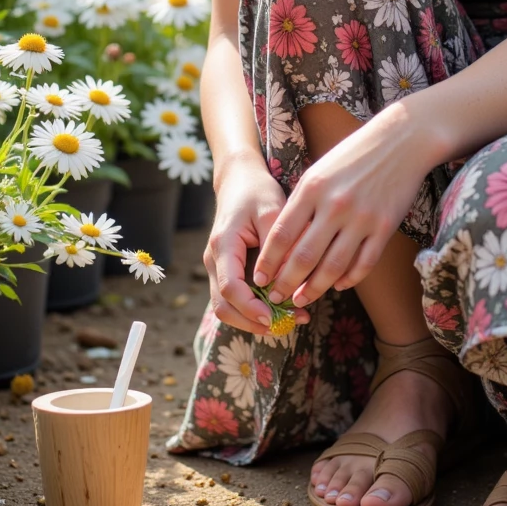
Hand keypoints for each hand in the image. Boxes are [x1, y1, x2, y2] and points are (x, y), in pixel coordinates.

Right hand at [204, 158, 308, 335]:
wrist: (240, 179)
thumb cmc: (257, 191)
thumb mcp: (272, 210)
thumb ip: (279, 245)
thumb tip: (289, 280)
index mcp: (223, 245)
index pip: (229, 288)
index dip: (250, 308)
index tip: (274, 317)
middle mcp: (214, 260)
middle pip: (224, 306)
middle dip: (253, 322)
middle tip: (288, 325)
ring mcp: (218, 267)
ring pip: (228, 307)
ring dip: (255, 319)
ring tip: (292, 320)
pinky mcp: (228, 270)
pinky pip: (236, 298)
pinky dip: (256, 308)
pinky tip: (283, 307)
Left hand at [253, 104, 436, 308]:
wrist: (401, 140)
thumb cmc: (353, 155)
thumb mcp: (319, 171)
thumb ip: (300, 203)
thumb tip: (282, 241)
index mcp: (312, 189)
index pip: (282, 234)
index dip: (269, 262)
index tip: (259, 279)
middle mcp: (335, 205)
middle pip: (304, 256)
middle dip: (286, 283)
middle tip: (276, 298)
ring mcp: (362, 218)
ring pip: (333, 266)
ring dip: (315, 288)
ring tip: (302, 299)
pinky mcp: (385, 227)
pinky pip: (364, 263)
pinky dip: (349, 279)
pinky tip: (338, 285)